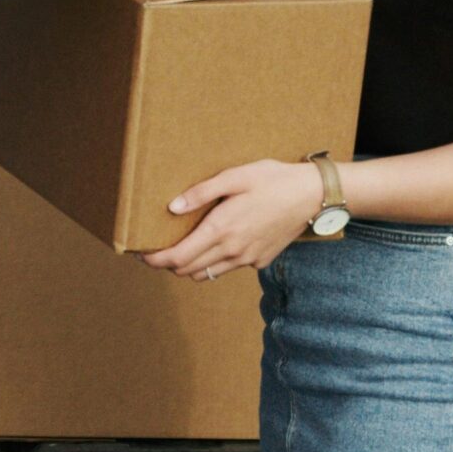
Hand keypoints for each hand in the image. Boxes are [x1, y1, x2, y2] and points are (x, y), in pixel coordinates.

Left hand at [142, 159, 325, 280]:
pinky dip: (214, 262)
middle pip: (188, 270)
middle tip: (155, 250)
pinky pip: (229, 268)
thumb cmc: (272, 179)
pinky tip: (216, 243)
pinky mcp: (259, 261)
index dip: (155, 260)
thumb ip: (201, 193)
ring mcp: (247, 259)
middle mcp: (232, 250)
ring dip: (189, 267)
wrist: (311, 196)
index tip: (141, 255)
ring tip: (181, 249)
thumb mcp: (235, 177)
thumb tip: (172, 207)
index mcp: (221, 229)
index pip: (178, 257)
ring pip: (207, 274)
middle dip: (167, 263)